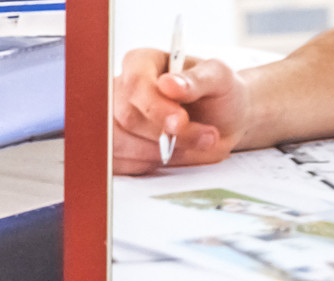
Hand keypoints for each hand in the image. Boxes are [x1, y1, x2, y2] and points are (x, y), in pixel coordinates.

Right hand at [113, 48, 251, 174]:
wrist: (221, 123)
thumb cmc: (220, 94)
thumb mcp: (220, 79)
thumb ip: (197, 79)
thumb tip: (169, 84)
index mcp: (141, 63)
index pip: (135, 83)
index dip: (154, 106)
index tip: (180, 122)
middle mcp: (120, 90)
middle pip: (127, 119)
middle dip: (164, 136)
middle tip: (204, 138)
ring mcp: (112, 120)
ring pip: (121, 145)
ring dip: (159, 153)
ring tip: (192, 145)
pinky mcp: (112, 147)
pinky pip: (120, 164)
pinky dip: (149, 164)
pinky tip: (169, 154)